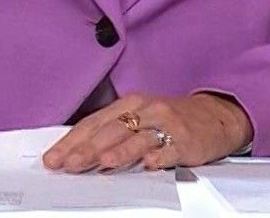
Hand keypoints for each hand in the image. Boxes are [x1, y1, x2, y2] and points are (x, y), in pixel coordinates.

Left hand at [41, 92, 251, 172]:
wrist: (216, 115)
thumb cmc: (171, 119)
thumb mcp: (139, 117)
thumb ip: (112, 132)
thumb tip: (77, 153)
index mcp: (130, 104)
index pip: (93, 123)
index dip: (71, 141)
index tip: (53, 158)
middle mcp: (146, 110)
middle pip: (112, 130)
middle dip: (87, 149)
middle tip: (68, 164)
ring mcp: (167, 125)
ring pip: (138, 139)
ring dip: (120, 152)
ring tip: (102, 163)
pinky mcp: (186, 141)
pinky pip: (170, 150)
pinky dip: (159, 157)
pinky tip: (149, 165)